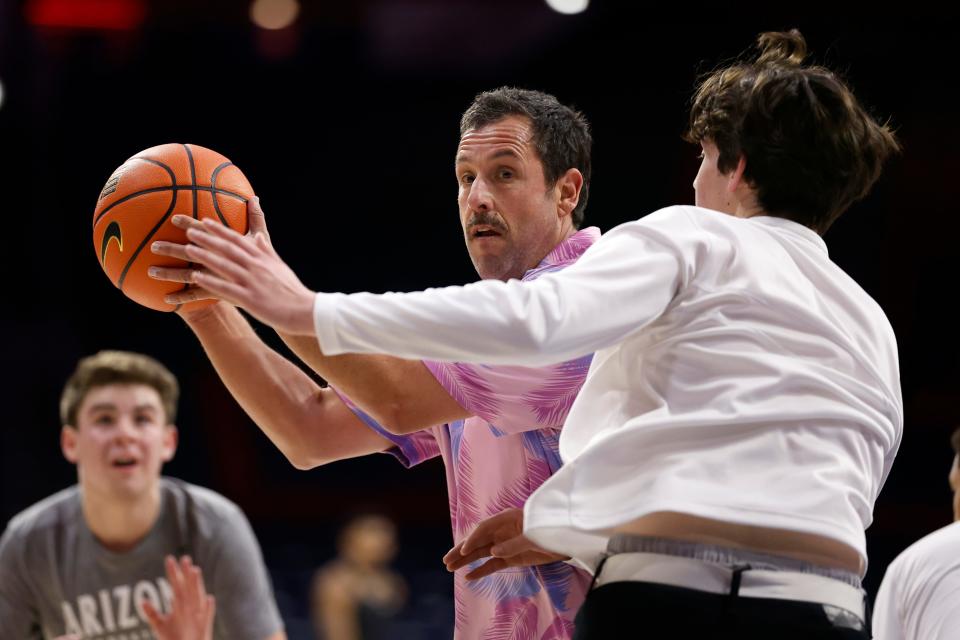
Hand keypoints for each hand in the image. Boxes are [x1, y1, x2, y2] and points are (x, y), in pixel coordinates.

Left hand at [142, 555, 215, 639]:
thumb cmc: (174, 638)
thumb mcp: (160, 625)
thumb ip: (152, 613)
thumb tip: (142, 601)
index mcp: (180, 604)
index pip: (176, 584)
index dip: (173, 572)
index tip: (169, 559)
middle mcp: (189, 606)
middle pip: (187, 586)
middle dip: (186, 573)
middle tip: (184, 558)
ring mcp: (197, 614)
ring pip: (197, 595)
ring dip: (196, 584)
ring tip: (195, 571)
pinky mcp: (203, 625)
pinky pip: (207, 615)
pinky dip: (208, 608)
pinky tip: (209, 599)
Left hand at [149, 197, 316, 334]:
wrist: (306, 309)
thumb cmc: (291, 289)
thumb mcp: (279, 265)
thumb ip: (266, 249)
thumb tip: (259, 236)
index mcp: (262, 257)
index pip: (236, 239)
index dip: (218, 229)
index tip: (202, 220)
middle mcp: (256, 266)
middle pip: (225, 248)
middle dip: (203, 237)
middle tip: (183, 228)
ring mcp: (252, 281)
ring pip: (223, 265)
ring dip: (202, 256)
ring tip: (183, 248)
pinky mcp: (251, 299)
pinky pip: (226, 288)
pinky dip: (210, 282)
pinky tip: (195, 278)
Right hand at [442, 508, 568, 579]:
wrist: (567, 539)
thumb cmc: (551, 530)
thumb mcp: (534, 537)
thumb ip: (514, 544)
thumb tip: (493, 552)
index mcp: (507, 519)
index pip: (485, 528)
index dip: (474, 539)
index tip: (465, 550)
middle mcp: (502, 531)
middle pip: (478, 540)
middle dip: (462, 550)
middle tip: (446, 560)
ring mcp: (505, 544)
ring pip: (481, 553)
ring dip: (466, 561)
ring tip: (449, 568)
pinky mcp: (510, 558)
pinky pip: (492, 564)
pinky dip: (481, 570)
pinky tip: (468, 577)